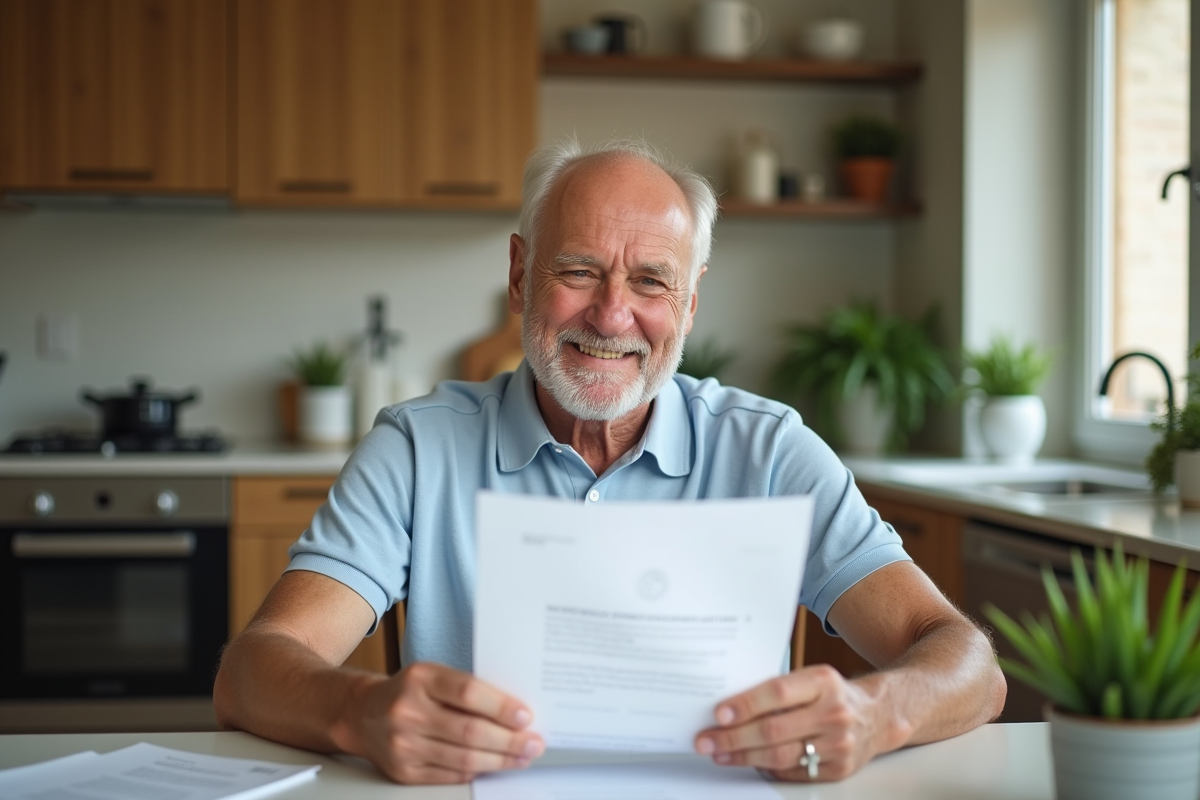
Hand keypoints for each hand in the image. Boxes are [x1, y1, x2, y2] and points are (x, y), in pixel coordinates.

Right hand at [353, 661, 544, 783]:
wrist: (363, 715)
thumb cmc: (409, 692)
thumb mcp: (433, 676)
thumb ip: (466, 688)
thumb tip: (514, 712)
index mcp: (420, 678)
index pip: (467, 692)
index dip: (501, 706)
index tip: (526, 716)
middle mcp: (408, 711)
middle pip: (469, 731)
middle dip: (509, 740)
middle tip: (533, 743)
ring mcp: (404, 744)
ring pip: (463, 758)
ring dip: (499, 760)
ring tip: (521, 757)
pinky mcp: (403, 771)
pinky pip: (450, 775)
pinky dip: (477, 772)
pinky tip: (495, 765)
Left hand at [693, 664, 888, 781]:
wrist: (878, 716)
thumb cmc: (833, 694)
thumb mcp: (812, 678)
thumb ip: (779, 689)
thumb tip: (731, 705)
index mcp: (823, 682)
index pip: (778, 693)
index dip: (746, 704)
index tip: (719, 713)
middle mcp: (833, 713)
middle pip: (774, 730)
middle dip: (734, 737)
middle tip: (706, 740)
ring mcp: (838, 744)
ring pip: (780, 756)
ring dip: (743, 756)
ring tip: (720, 753)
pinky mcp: (838, 768)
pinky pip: (793, 772)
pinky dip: (766, 768)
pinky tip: (747, 762)